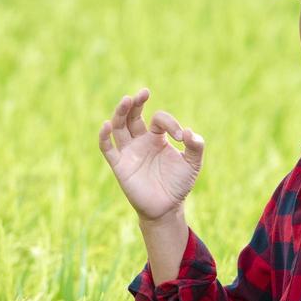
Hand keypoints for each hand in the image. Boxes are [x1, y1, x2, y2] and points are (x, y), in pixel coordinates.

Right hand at [97, 88, 204, 221]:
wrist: (167, 208)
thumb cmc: (179, 184)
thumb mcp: (193, 163)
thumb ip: (195, 146)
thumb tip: (188, 131)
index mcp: (157, 137)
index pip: (158, 119)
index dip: (170, 123)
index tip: (181, 137)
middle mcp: (140, 141)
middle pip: (132, 116)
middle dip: (136, 103)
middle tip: (143, 93)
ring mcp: (129, 152)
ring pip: (119, 127)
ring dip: (121, 112)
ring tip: (127, 100)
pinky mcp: (120, 166)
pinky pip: (107, 149)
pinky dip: (104, 137)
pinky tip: (106, 125)